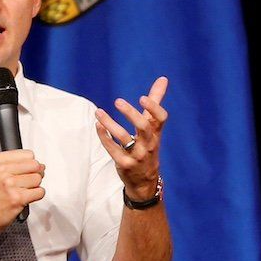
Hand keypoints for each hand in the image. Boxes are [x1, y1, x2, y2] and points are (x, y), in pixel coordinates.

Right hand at [0, 150, 44, 233]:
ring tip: (23, 191)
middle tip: (27, 182)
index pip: (28, 154)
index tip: (25, 171)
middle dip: (36, 174)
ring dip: (35, 186)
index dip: (30, 163)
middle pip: (35, 165)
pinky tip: (25, 198)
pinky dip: (36, 196)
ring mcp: (10, 184)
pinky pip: (39, 192)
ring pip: (38, 179)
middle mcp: (2, 170)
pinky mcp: (17, 198)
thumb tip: (40, 165)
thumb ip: (16, 165)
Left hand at [94, 76, 167, 198]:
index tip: (142, 97)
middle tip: (118, 101)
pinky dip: (104, 136)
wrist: (145, 181)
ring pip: (123, 138)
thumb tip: (163, 78)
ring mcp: (137, 155)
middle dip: (131, 114)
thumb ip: (155, 103)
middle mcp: (148, 144)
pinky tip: (98, 125)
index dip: (154, 108)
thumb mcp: (153, 128)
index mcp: (156, 133)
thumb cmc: (148, 146)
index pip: (161, 119)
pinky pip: (112, 149)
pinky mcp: (124, 164)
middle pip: (143, 127)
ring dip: (109, 123)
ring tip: (98, 112)